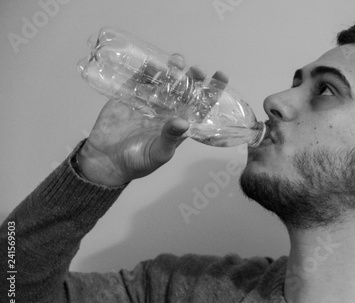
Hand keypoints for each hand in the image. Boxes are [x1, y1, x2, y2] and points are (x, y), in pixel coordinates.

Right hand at [78, 67, 227, 185]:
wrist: (105, 160)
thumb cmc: (137, 162)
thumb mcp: (158, 153)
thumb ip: (170, 138)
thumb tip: (183, 123)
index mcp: (180, 124)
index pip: (201, 105)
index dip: (212, 91)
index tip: (221, 75)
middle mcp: (168, 111)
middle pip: (185, 89)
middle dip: (192, 77)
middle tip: (195, 69)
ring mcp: (149, 102)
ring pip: (165, 80)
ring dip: (172, 69)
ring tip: (176, 61)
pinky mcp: (130, 96)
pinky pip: (140, 78)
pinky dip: (145, 69)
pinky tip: (150, 62)